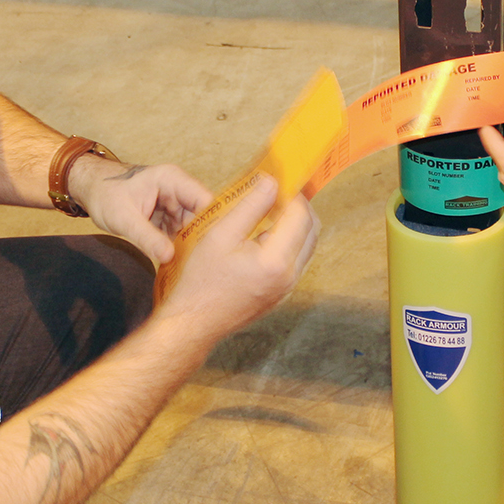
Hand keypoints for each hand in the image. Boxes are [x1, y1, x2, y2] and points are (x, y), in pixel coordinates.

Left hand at [71, 159, 213, 264]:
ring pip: (193, 228)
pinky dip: (179, 248)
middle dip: (202, 240)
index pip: (205, 200)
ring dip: (190, 247)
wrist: (91, 189)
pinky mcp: (168, 217)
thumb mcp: (124, 218)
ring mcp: (175, 205)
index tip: (213, 250)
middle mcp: (179, 191)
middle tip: (201, 266)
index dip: (213, 224)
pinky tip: (179, 265)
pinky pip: (180, 234)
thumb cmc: (105, 194)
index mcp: (173, 180)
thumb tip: (169, 256)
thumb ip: (146, 237)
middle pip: (202, 217)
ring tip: (191, 269)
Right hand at [155, 174, 317, 336]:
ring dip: (294, 225)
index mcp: (275, 261)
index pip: (300, 215)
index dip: (291, 193)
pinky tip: (263, 237)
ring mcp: (287, 289)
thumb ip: (249, 206)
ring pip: (306, 246)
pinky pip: (295, 262)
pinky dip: (288, 243)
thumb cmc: (199, 281)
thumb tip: (270, 183)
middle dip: (297, 207)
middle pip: (311, 230)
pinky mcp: (281, 295)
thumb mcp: (219, 235)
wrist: (193, 322)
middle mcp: (288, 277)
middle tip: (275, 194)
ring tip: (267, 213)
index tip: (277, 181)